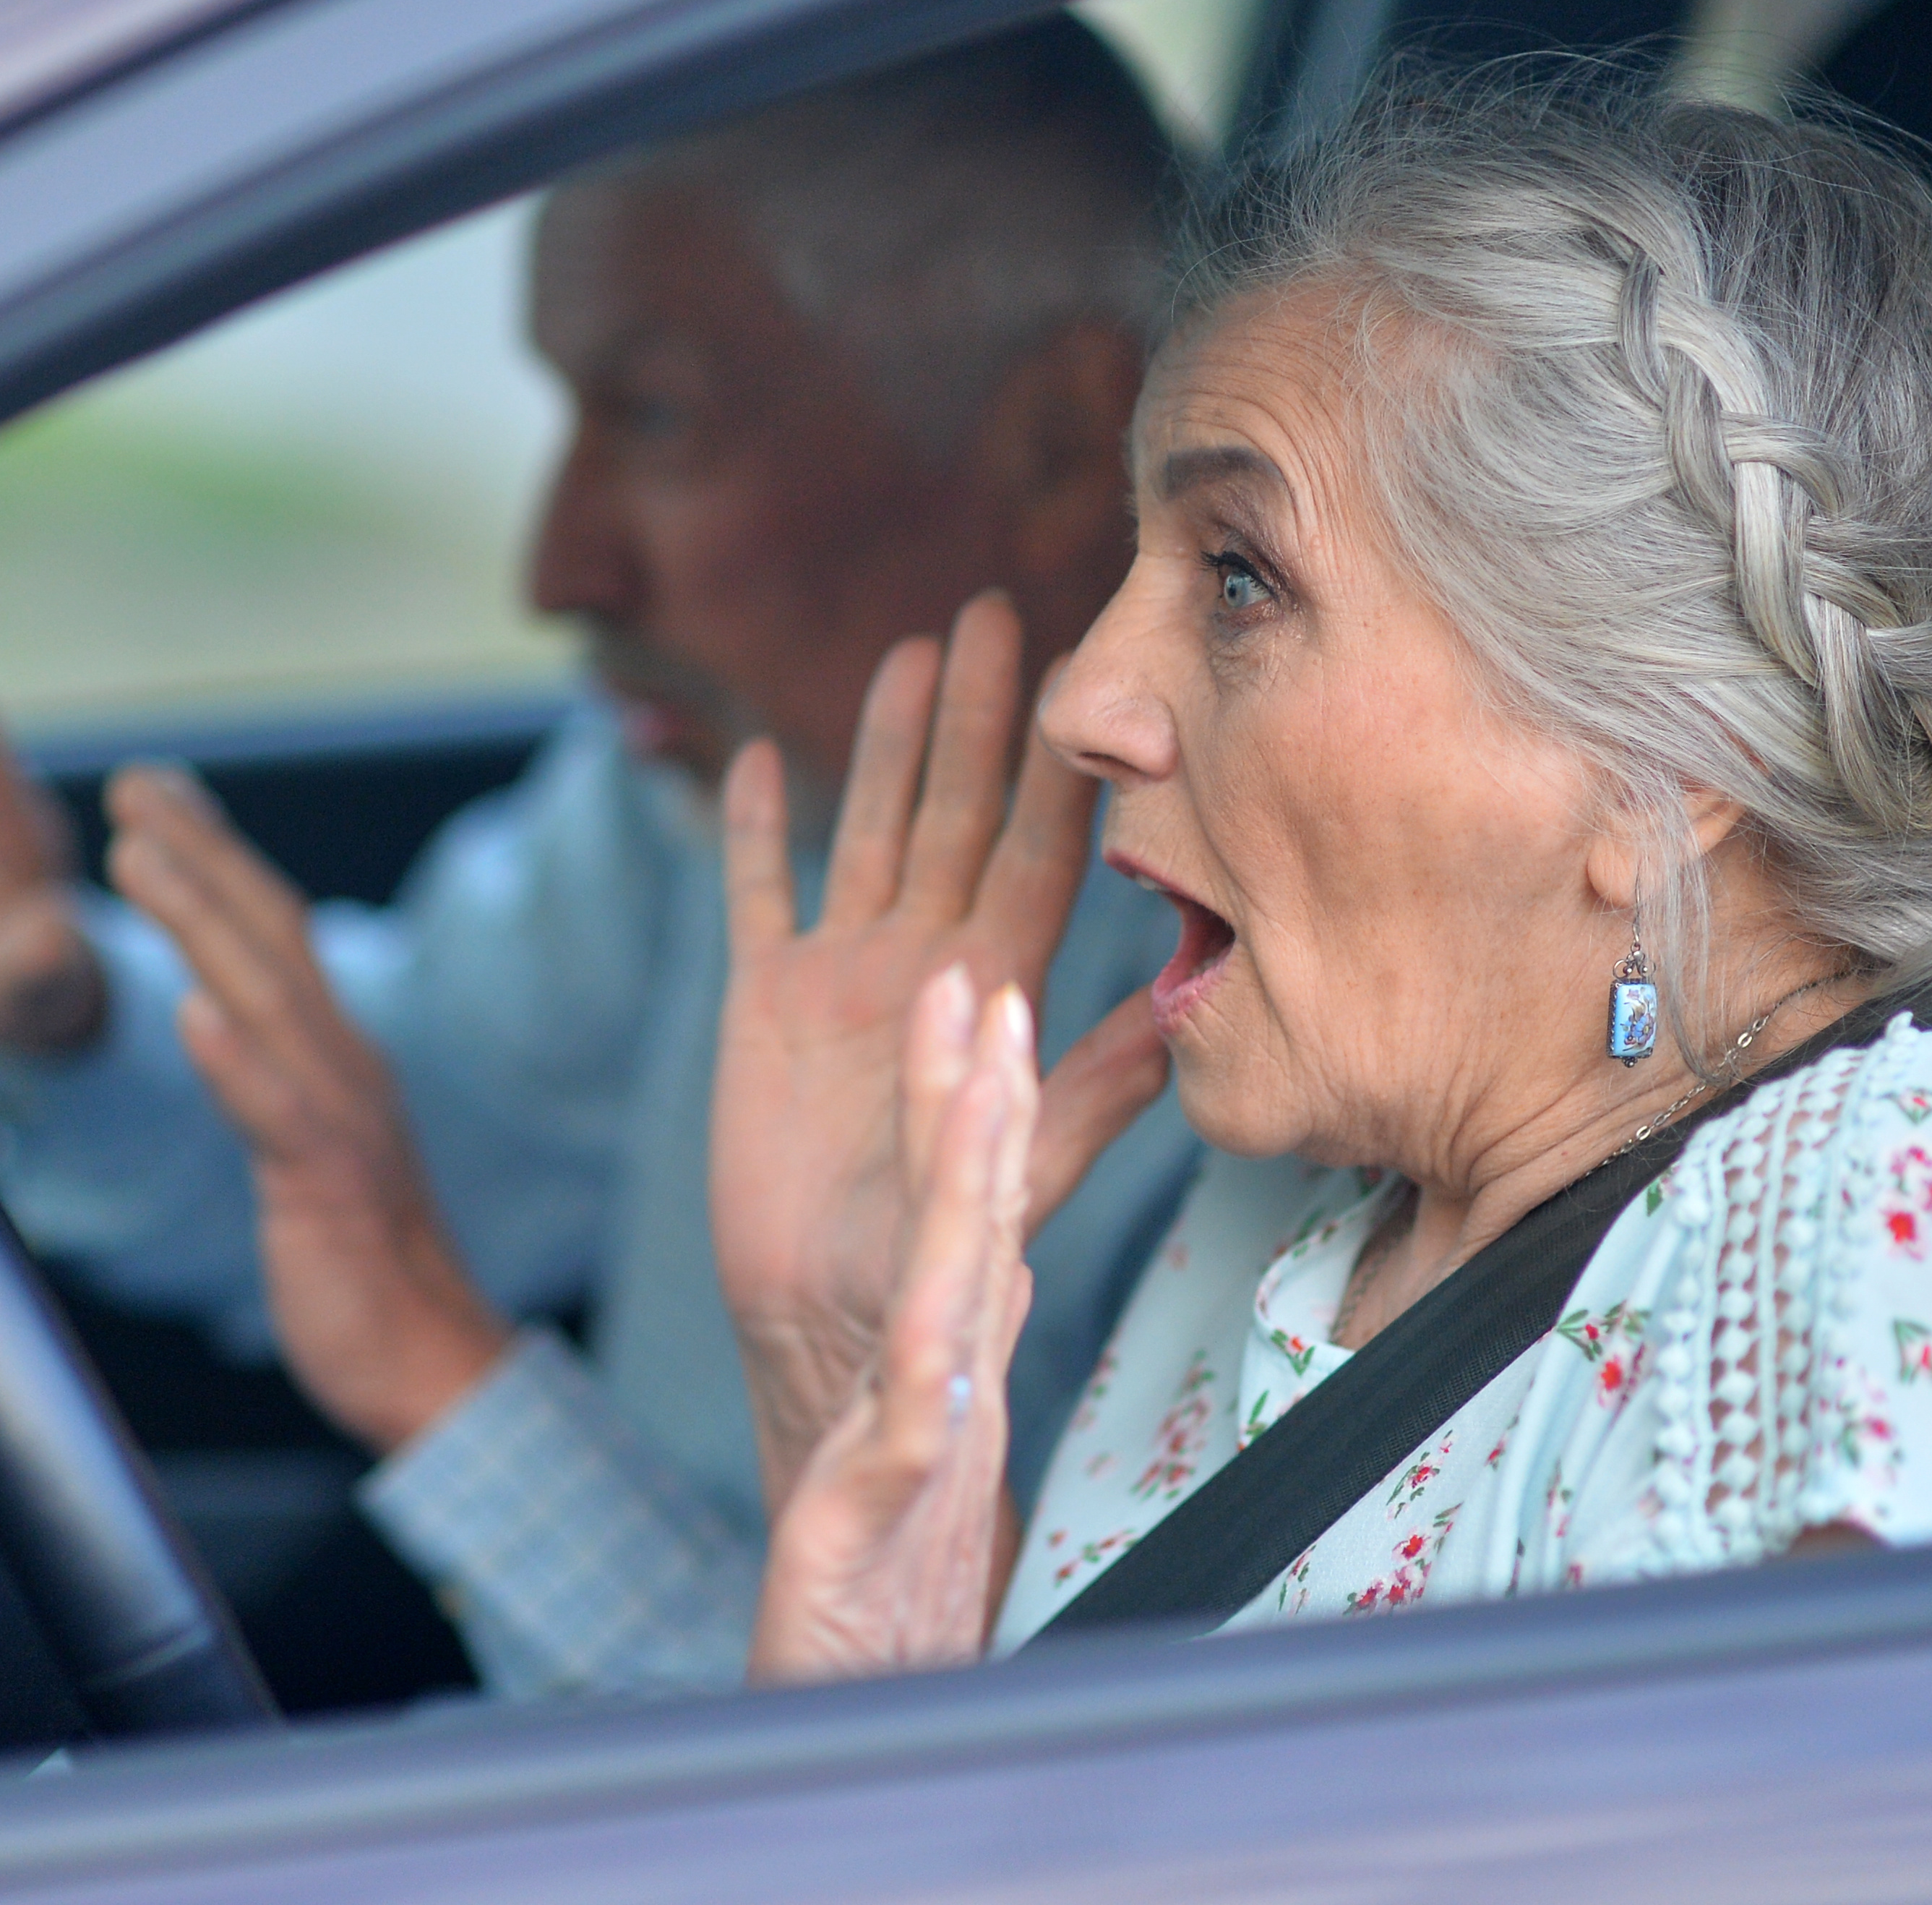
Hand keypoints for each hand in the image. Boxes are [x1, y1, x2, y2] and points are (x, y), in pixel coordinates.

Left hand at [104, 765, 508, 1454]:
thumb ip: (271, 1084)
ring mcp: (342, 1121)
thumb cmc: (364, 1272)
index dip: (217, 859)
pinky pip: (280, 1116)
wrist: (436, 1369)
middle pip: (268, 937)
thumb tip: (217, 1015)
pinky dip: (236, 1061)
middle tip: (134, 784)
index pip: (273, 936)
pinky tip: (191, 1015)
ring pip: (267, 1000)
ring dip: (201, 920)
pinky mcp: (331, 1185)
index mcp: (335, 1059)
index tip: (161, 799)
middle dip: (199, 852)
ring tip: (136, 856)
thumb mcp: (309, 1154)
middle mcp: (344, 1067)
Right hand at [711, 592, 1167, 1513]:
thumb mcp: (1030, 1164)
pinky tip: (752, 762)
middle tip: (996, 611)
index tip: (1090, 677)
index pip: (1040, 854)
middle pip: (955, 812)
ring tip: (908, 651)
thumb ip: (1095, 1081)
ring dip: (884, 743)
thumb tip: (1179, 1004)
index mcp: (997, 991)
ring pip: (868, 828)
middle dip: (977, 717)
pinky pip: (759, 897)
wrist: (832, 1321)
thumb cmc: (941, 1259)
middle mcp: (927, 963)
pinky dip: (754, 834)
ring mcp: (843, 975)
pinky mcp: (764, 1003)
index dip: (1063, 769)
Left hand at [752, 972, 1039, 1684]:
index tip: (986, 1002)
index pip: (967, 1208)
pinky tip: (944, 1314)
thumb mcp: (904, 1435)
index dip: (979, 1105)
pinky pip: (914, 1429)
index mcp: (945, 1353)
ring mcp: (926, 1438)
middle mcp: (948, 1381)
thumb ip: (948, 1340)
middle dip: (980, 1101)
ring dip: (967, 1179)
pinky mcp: (887, 1512)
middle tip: (989, 993)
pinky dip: (931, 1363)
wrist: (866, 1705)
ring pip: (956, 1289)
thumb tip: (997, 1258)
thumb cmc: (875, 1583)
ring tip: (977, 1082)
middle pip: (972, 1221)